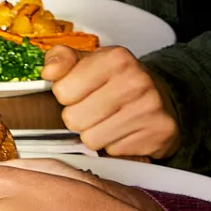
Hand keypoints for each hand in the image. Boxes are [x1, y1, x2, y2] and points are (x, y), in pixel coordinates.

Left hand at [43, 45, 179, 158]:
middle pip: (74, 119)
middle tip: (94, 110)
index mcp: (115, 58)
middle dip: (79, 118)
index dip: (66, 96)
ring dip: (95, 134)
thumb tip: (49, 72)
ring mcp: (150, 108)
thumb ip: (61, 59)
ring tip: (108, 121)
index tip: (80, 92)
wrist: (161, 97)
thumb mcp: (87, 61)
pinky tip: (124, 132)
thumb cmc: (117, 80)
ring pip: (92, 140)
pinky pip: (114, 152)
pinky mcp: (161, 133)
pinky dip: (115, 146)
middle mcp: (136, 81)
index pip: (63, 91)